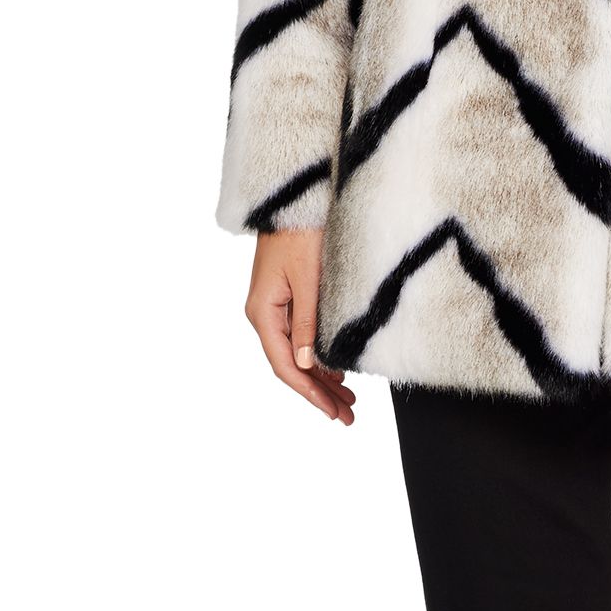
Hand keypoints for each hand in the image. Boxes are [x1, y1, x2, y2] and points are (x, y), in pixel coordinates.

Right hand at [245, 227, 357, 423]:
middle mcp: (264, 313)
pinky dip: (316, 356)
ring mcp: (274, 305)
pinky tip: (333, 370)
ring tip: (347, 399)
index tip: (334, 412)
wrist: (295, 196)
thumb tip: (305, 365)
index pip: (284, 365)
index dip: (309, 393)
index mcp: (263, 312)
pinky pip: (298, 336)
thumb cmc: (300, 231)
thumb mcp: (308, 279)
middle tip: (348, 414)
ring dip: (320, 377)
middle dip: (318, 392)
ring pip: (295, 353)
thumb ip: (308, 323)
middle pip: (290, 364)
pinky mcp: (286, 296)